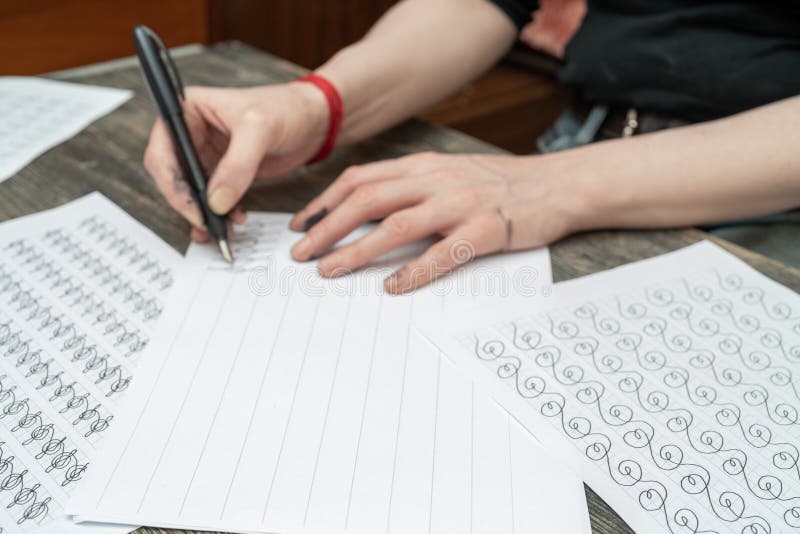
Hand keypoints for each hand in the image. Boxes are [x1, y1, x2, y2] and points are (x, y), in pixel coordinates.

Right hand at [143, 82, 327, 240]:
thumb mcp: (260, 129)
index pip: (162, 151)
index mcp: (187, 110)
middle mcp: (191, 132)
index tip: (193, 208)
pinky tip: (235, 220)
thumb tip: (216, 202)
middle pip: (172, 176)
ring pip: (191, 191)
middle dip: (188, 203)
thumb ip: (237, 164)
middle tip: (207, 225)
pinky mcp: (223, 172)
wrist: (313, 120)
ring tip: (222, 230)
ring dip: (203, 213)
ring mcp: (206, 154)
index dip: (172, 183)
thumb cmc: (286, 108)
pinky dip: (219, 214)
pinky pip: (212, 198)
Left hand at [288, 151, 586, 293]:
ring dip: (358, 249)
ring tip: (331, 270)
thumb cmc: (496, 185)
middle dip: (328, 228)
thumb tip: (361, 209)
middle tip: (301, 254)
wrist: (554, 186)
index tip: (301, 225)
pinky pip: (444, 252)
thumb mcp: (447, 173)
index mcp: (422, 166)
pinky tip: (393, 287)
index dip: (324, 202)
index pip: (360, 179)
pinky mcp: (486, 229)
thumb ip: (409, 186)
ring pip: (398, 224)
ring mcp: (461, 203)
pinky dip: (415, 270)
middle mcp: (435, 180)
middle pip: (368, 200)